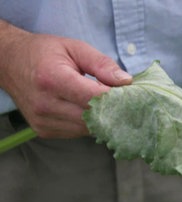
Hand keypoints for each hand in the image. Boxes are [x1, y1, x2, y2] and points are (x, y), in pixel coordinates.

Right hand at [0, 22, 131, 137]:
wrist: (9, 63)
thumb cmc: (45, 52)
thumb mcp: (75, 48)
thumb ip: (102, 64)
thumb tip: (126, 81)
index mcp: (52, 80)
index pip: (94, 98)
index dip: (117, 98)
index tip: (129, 93)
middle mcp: (45, 104)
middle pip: (93, 117)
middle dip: (113, 110)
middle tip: (123, 100)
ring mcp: (43, 121)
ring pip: (88, 129)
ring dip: (102, 119)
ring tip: (104, 103)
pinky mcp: (44, 131)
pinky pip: (78, 133)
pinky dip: (89, 124)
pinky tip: (88, 110)